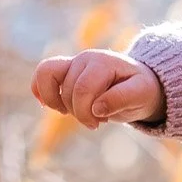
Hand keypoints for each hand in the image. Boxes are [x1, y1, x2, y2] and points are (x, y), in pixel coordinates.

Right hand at [31, 49, 164, 128]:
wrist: (139, 83)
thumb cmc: (140, 89)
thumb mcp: (141, 95)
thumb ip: (121, 99)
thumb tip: (97, 108)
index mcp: (103, 62)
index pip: (82, 90)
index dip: (87, 113)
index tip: (102, 123)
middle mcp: (85, 58)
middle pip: (67, 91)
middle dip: (80, 114)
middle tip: (99, 120)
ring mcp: (73, 63)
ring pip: (47, 77)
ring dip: (59, 104)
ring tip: (75, 113)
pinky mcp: (65, 71)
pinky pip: (42, 74)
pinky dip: (40, 90)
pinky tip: (47, 105)